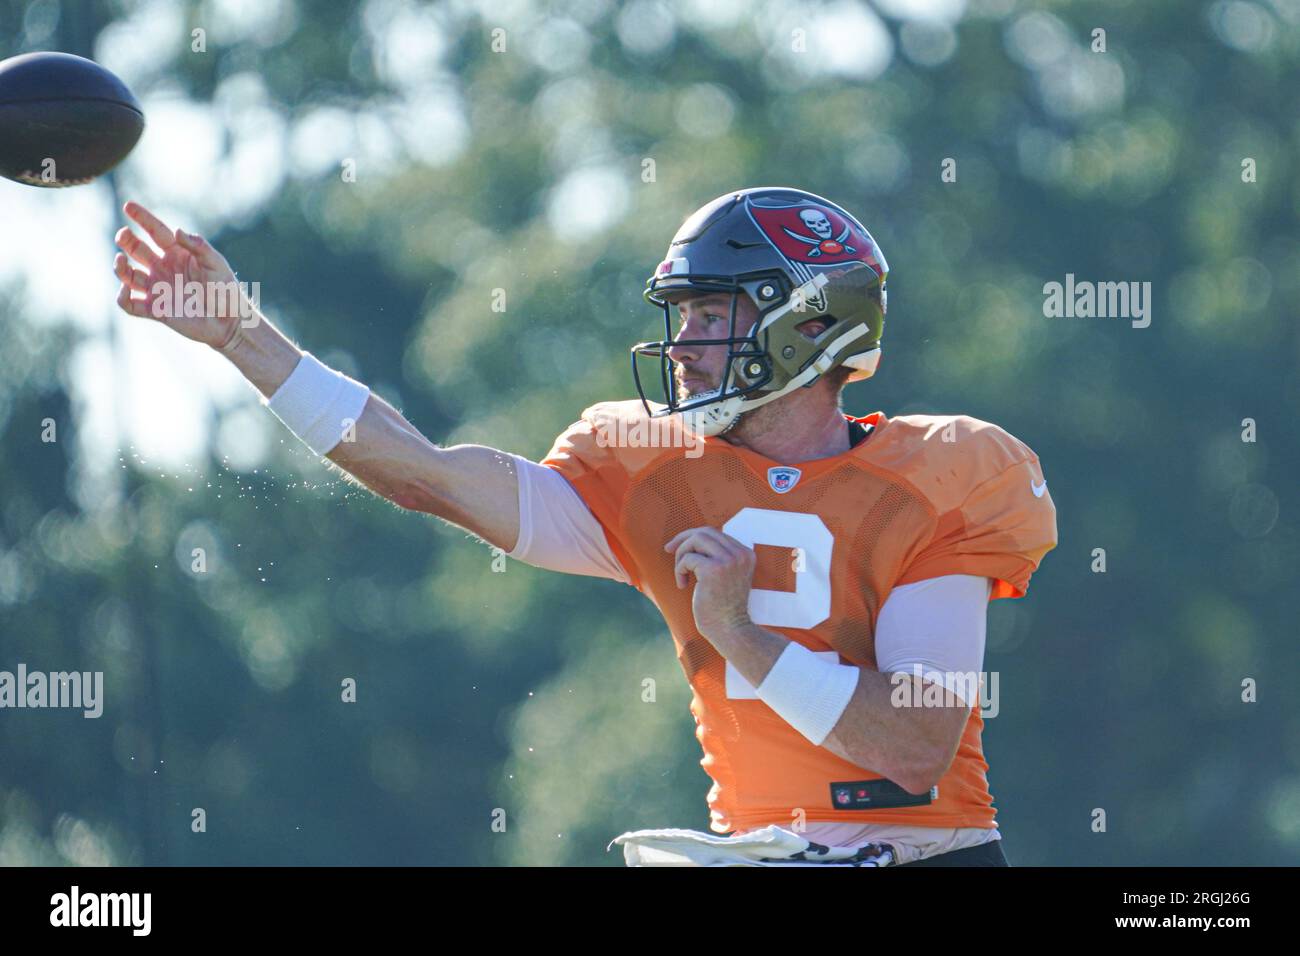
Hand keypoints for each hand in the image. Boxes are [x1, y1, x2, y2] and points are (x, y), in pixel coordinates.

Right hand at [113, 201, 246, 349]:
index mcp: (177, 253)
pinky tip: (126, 288)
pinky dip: (122, 296)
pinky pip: (129, 304)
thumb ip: (199, 246)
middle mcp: (163, 268)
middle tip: (123, 234)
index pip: (155, 231)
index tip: (128, 205)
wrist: (231, 322)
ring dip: (120, 267)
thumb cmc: (226, 290)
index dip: (142, 218)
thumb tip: (177, 231)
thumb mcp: (216, 264)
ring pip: (128, 275)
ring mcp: (158, 289)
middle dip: (126, 240)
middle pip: (136, 250)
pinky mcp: (156, 310)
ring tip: (121, 260)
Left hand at [664, 526, 755, 641]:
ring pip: (696, 540)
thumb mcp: (726, 577)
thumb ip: (717, 557)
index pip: (716, 533)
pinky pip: (687, 559)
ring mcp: (729, 561)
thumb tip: (687, 539)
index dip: (694, 537)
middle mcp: (740, 554)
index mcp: (746, 554)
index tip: (678, 547)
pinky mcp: (714, 570)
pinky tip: (683, 585)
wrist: (729, 630)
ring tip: (681, 574)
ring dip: (682, 554)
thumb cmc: (723, 608)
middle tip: (669, 550)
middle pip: (705, 532)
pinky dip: (679, 570)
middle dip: (684, 539)